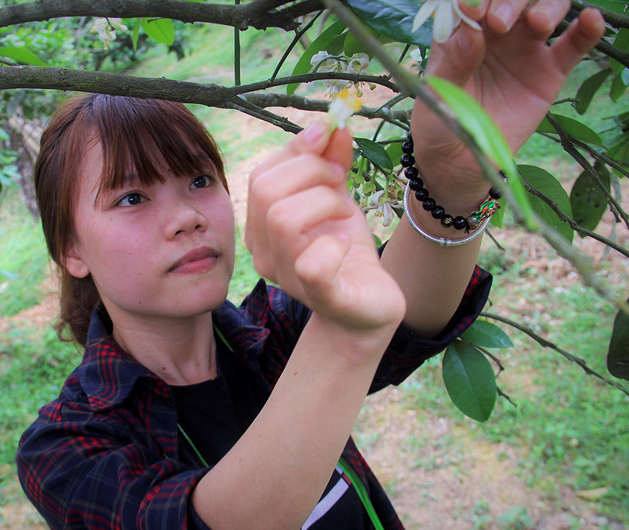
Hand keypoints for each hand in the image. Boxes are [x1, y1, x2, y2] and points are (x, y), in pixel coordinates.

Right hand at [244, 123, 404, 333]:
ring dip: (326, 202)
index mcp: (262, 226)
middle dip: (313, 173)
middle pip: (267, 192)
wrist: (367, 306)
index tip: (333, 151)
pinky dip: (334, 245)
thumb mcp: (336, 197)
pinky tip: (345, 244)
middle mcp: (264, 253)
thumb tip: (332, 124)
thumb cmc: (344, 251)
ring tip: (345, 213)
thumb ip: (331, 160)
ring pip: (283, 219)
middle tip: (341, 184)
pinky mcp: (322, 297)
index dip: (299, 152)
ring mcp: (289, 278)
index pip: (262, 175)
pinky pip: (312, 265)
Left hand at [410, 0, 605, 196]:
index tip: (475, 9)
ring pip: (547, 8)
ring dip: (547, 6)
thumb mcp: (438, 95)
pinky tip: (591, 19)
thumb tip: (470, 30)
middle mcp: (496, 30)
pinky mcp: (551, 70)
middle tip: (499, 23)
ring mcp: (526, 47)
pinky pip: (574, 43)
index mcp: (463, 29)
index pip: (476, 0)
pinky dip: (587, 28)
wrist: (460, 162)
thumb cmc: (440, 122)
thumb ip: (453, 62)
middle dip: (509, 1)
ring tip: (539, 23)